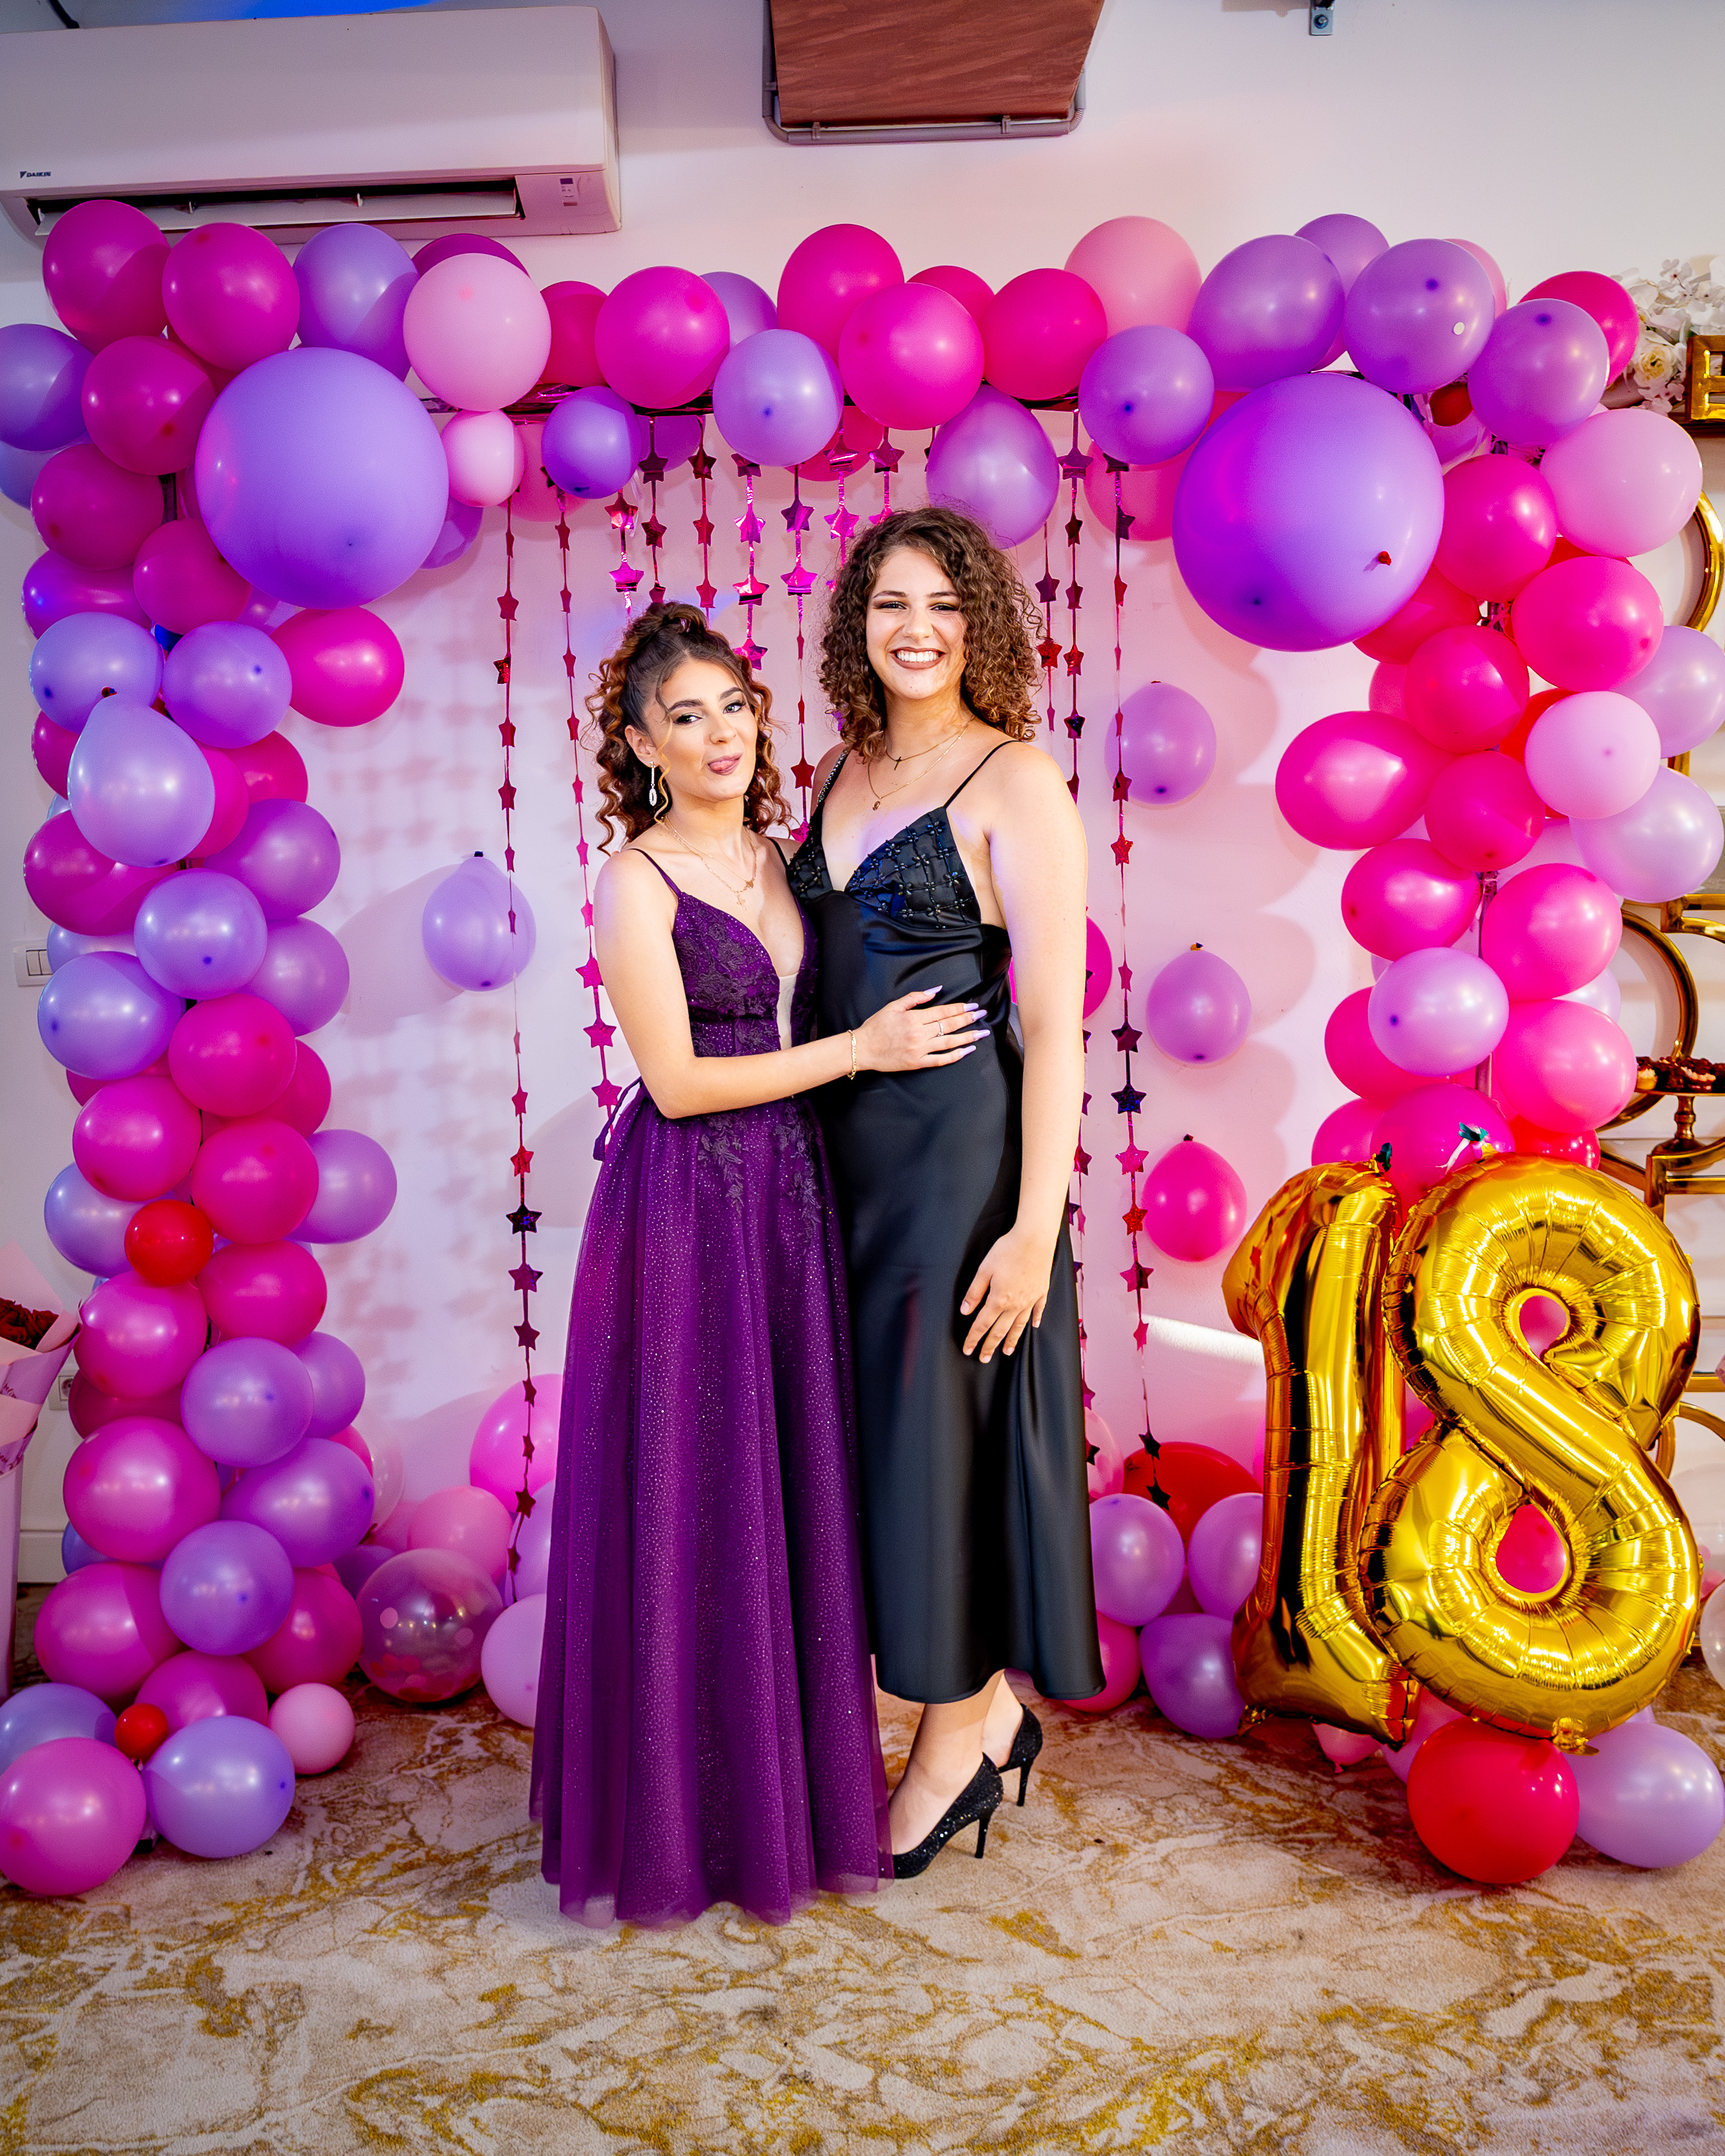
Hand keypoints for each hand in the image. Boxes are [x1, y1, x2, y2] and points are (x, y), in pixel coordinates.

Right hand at [855, 988, 988, 1073]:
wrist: (863, 1049)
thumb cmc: (876, 1026)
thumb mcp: (893, 1006)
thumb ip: (915, 997)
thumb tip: (936, 990)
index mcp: (914, 1018)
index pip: (943, 1012)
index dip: (960, 1009)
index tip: (973, 1007)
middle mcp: (919, 1034)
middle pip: (949, 1025)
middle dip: (968, 1020)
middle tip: (983, 1015)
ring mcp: (919, 1050)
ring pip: (949, 1043)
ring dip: (968, 1037)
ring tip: (982, 1033)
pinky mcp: (917, 1063)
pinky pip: (940, 1060)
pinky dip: (955, 1056)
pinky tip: (967, 1051)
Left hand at [959, 1224, 1054, 1362]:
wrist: (1035, 1239)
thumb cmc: (1008, 1251)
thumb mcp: (984, 1270)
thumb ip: (974, 1292)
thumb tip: (965, 1311)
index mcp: (999, 1300)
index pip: (982, 1324)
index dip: (974, 1338)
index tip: (967, 1349)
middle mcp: (1016, 1305)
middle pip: (1000, 1331)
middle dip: (990, 1346)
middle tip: (984, 1358)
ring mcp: (1030, 1300)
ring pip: (1019, 1326)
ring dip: (1011, 1340)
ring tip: (1006, 1352)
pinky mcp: (1041, 1292)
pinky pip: (1037, 1311)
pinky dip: (1035, 1320)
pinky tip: (1033, 1327)